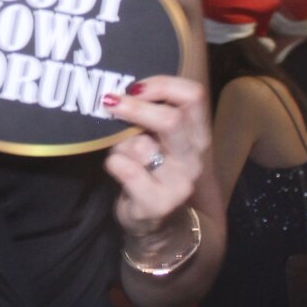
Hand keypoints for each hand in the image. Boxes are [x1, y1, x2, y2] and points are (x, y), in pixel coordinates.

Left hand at [103, 73, 210, 232]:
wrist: (154, 221)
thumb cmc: (150, 169)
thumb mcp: (156, 137)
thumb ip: (149, 114)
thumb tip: (119, 90)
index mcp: (197, 133)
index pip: (193, 95)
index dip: (162, 85)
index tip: (134, 87)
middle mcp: (194, 157)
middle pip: (172, 120)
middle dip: (135, 108)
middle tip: (109, 102)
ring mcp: (180, 182)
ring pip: (142, 145)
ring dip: (119, 143)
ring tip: (119, 151)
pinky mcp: (158, 203)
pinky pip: (126, 169)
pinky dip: (113, 163)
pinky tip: (116, 168)